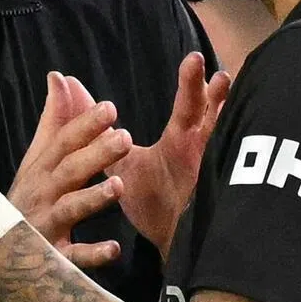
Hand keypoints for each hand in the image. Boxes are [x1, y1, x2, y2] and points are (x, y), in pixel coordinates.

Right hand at [8, 72, 129, 267]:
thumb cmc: (27, 197)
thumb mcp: (37, 158)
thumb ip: (53, 120)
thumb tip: (58, 77)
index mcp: (41, 169)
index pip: (63, 142)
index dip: (84, 124)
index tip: (110, 108)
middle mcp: (42, 194)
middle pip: (69, 171)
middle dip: (95, 154)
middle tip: (125, 138)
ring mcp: (45, 226)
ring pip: (69, 210)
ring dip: (93, 198)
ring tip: (119, 185)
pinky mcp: (52, 258)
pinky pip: (73, 257)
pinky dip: (93, 254)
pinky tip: (114, 248)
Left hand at [67, 54, 229, 259]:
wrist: (166, 242)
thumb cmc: (151, 197)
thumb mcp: (121, 159)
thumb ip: (99, 128)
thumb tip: (68, 86)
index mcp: (183, 139)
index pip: (189, 106)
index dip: (192, 85)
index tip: (194, 58)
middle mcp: (201, 152)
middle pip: (208, 120)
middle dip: (212, 99)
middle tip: (213, 72)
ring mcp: (210, 177)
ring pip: (221, 151)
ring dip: (224, 137)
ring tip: (228, 107)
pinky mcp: (210, 204)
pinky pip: (222, 189)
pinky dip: (232, 180)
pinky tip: (232, 177)